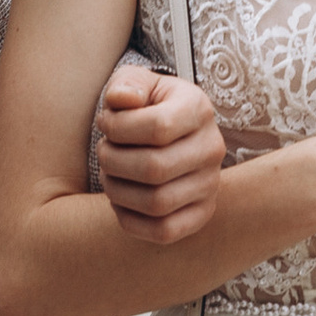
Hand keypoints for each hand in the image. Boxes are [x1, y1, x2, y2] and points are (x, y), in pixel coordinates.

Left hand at [95, 66, 228, 247]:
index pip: (157, 127)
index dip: (118, 128)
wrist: (172, 135)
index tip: (106, 123)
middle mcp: (211, 148)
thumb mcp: (137, 84)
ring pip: (157, 203)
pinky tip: (121, 200)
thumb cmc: (147, 106)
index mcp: (198, 109)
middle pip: (155, 168)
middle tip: (104, 152)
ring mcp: (210, 185)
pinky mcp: (202, 214)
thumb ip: (127, 84)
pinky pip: (164, 231)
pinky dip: (131, 220)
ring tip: (110, 175)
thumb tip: (121, 99)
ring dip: (118, 191)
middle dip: (114, 161)